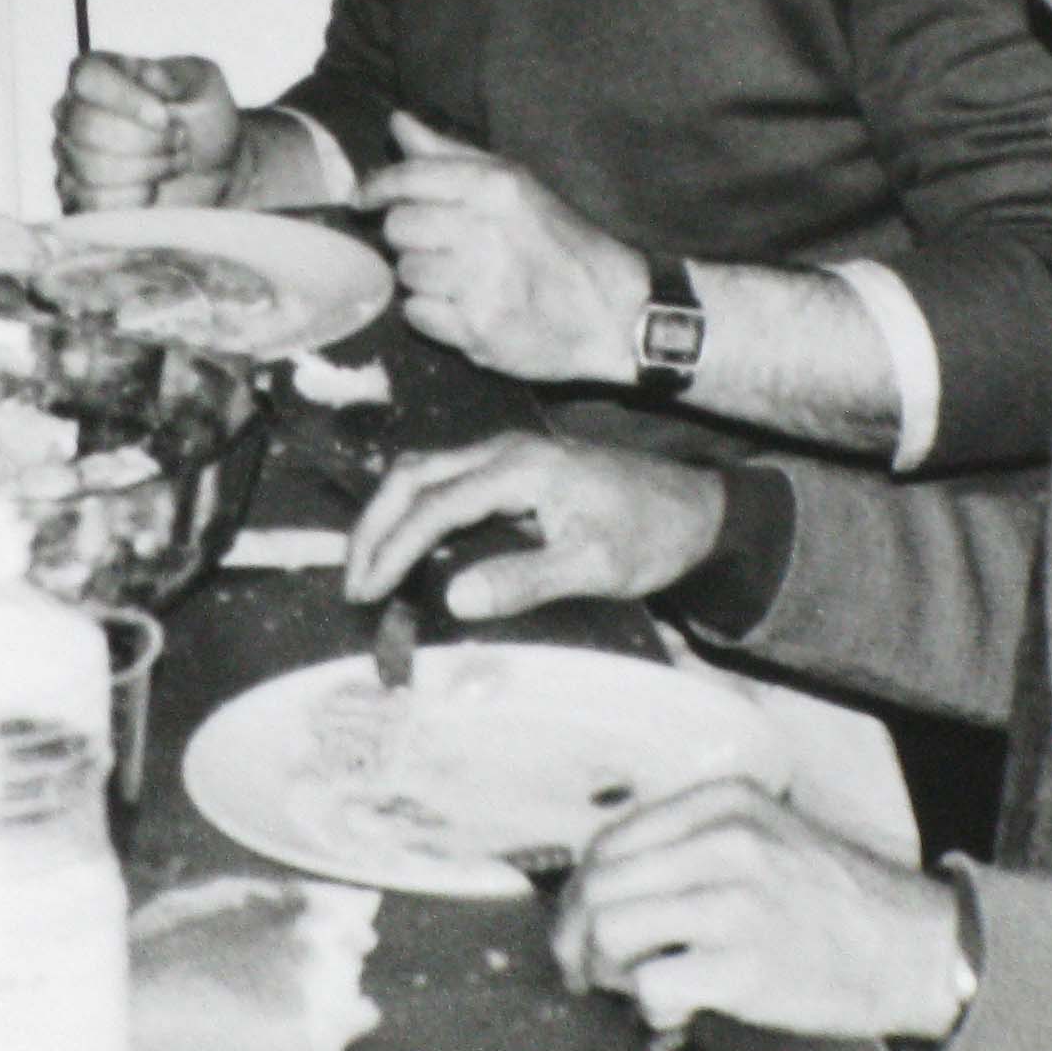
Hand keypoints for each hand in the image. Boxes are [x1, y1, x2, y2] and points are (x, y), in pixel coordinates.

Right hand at [52, 51, 237, 210]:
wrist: (211, 164)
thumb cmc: (201, 117)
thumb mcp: (201, 84)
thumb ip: (175, 76)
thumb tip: (145, 77)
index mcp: (97, 72)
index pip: (88, 77)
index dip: (125, 99)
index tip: (164, 117)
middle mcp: (71, 110)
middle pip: (86, 126)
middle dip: (145, 140)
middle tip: (181, 140)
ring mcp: (69, 155)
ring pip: (91, 167)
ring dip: (146, 169)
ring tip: (176, 161)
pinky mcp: (77, 196)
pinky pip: (93, 202)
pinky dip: (134, 197)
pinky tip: (154, 186)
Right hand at [341, 430, 727, 620]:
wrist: (698, 511)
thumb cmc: (651, 537)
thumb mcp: (596, 565)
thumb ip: (525, 579)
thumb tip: (453, 599)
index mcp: (518, 467)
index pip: (433, 503)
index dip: (393, 548)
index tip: (366, 592)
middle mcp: (502, 451)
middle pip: (411, 476)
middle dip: (373, 528)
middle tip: (353, 584)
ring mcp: (506, 457)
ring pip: (422, 474)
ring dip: (388, 516)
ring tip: (369, 569)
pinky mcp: (512, 471)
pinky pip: (443, 483)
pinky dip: (413, 513)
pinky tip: (408, 550)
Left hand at [375, 112, 646, 384]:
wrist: (614, 312)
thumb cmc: (560, 242)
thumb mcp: (516, 184)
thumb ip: (451, 155)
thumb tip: (398, 123)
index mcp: (494, 187)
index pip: (408, 178)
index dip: (375, 188)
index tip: (363, 199)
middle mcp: (484, 230)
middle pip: (398, 228)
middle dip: (411, 236)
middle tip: (441, 245)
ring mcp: (480, 283)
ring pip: (405, 272)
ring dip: (423, 276)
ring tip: (460, 277)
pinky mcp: (478, 330)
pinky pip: (416, 314)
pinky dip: (431, 313)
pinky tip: (462, 307)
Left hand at [551, 779, 969, 1043]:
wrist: (915, 948)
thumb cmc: (833, 899)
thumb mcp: (763, 835)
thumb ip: (690, 844)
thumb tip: (601, 886)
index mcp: (721, 802)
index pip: (608, 841)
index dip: (579, 890)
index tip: (579, 923)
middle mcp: (723, 842)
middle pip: (597, 886)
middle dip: (575, 935)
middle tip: (584, 968)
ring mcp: (734, 904)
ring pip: (610, 931)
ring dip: (606, 970)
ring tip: (630, 987)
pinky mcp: (745, 968)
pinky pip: (652, 987)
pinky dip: (650, 1006)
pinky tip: (677, 1008)